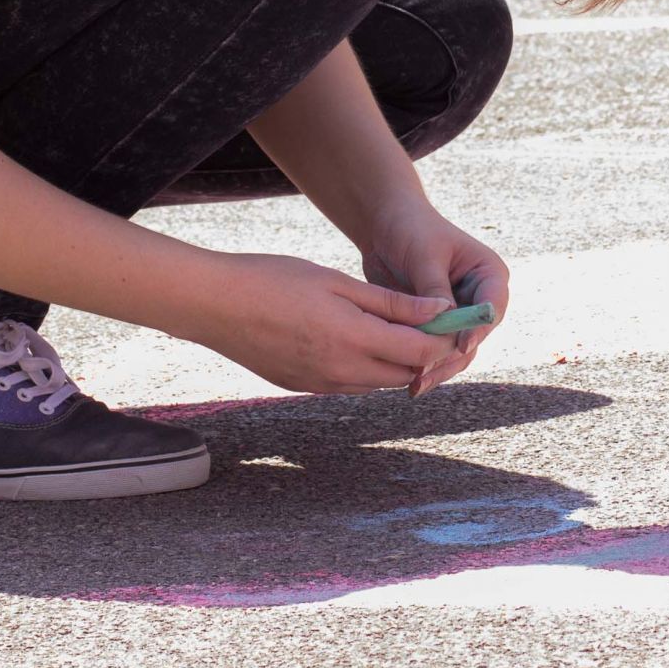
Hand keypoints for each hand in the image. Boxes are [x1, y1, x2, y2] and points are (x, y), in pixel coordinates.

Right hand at [179, 251, 455, 394]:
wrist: (214, 305)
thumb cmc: (274, 280)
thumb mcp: (337, 282)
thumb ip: (391, 302)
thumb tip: (438, 311)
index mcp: (353, 340)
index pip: (420, 352)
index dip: (444, 338)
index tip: (454, 318)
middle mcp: (340, 372)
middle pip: (404, 374)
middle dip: (425, 353)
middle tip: (432, 323)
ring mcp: (320, 384)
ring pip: (379, 383)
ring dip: (397, 363)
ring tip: (399, 329)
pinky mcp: (302, 387)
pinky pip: (350, 385)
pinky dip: (367, 368)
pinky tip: (360, 340)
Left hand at [356, 201, 509, 396]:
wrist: (385, 225)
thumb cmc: (411, 229)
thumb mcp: (425, 256)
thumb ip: (435, 290)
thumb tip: (445, 327)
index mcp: (488, 273)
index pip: (491, 306)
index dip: (478, 329)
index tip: (460, 345)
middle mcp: (479, 297)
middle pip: (476, 336)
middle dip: (452, 357)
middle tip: (426, 373)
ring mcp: (459, 313)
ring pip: (456, 350)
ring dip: (438, 367)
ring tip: (415, 385)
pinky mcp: (437, 324)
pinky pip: (435, 349)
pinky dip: (424, 362)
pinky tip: (408, 378)